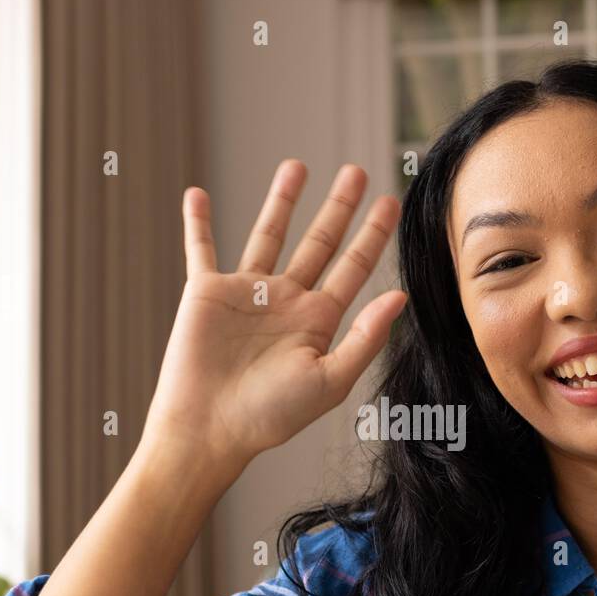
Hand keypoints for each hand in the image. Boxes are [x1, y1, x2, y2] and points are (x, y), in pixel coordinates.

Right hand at [140, 159, 405, 468]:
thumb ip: (365, 338)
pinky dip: (198, 223)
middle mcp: (286, 302)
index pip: (353, 268)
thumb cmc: (270, 416)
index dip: (372, 235)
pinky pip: (201, 249)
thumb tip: (400, 296)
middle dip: (339, 208)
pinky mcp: (207, 294)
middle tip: (357, 172)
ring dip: (281, 201)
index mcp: (318, 322)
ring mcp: (246, 295)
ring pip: (268, 235)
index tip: (391, 201)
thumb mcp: (329, 380)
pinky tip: (196, 195)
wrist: (210, 429)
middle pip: (319, 243)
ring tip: (297, 166)